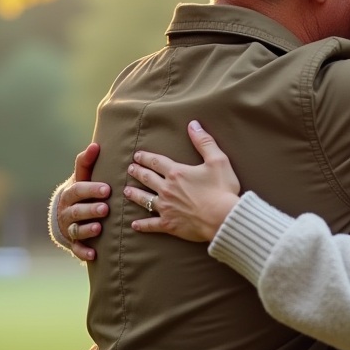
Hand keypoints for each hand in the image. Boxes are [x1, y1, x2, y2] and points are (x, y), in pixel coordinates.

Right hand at [57, 143, 110, 260]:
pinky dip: (84, 252)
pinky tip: (94, 254)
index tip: (107, 189)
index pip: (78, 190)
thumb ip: (87, 162)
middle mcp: (67, 211)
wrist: (67, 213)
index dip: (91, 189)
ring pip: (76, 229)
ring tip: (99, 228)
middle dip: (90, 210)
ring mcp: (70, 228)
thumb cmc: (82, 191)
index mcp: (71, 194)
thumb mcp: (82, 177)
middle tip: (105, 209)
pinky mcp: (74, 243)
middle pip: (76, 211)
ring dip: (86, 229)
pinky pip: (77, 249)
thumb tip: (95, 144)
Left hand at [125, 121, 240, 241]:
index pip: (157, 162)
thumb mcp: (218, 160)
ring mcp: (166, 207)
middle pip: (147, 178)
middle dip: (138, 172)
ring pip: (145, 199)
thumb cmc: (222, 189)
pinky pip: (151, 224)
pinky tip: (134, 224)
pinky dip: (142, 225)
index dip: (146, 157)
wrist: (222, 218)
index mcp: (177, 173)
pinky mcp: (169, 224)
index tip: (137, 155)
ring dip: (135, 194)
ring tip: (126, 191)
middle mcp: (167, 189)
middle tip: (130, 169)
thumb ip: (204, 142)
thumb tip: (193, 124)